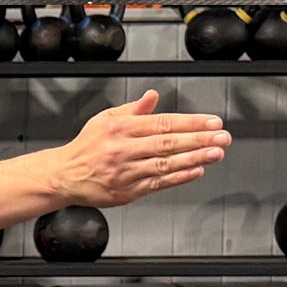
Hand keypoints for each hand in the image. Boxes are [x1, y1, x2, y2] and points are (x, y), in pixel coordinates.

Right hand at [47, 92, 231, 207]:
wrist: (63, 175)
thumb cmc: (86, 147)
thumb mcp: (104, 119)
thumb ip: (132, 109)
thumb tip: (152, 96)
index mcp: (119, 128)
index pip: (161, 122)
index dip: (190, 122)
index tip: (212, 122)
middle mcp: (122, 149)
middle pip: (167, 143)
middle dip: (199, 139)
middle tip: (222, 137)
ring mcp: (126, 171)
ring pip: (165, 163)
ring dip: (194, 158)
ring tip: (216, 153)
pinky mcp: (127, 191)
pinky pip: (158, 183)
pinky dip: (179, 177)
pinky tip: (196, 171)